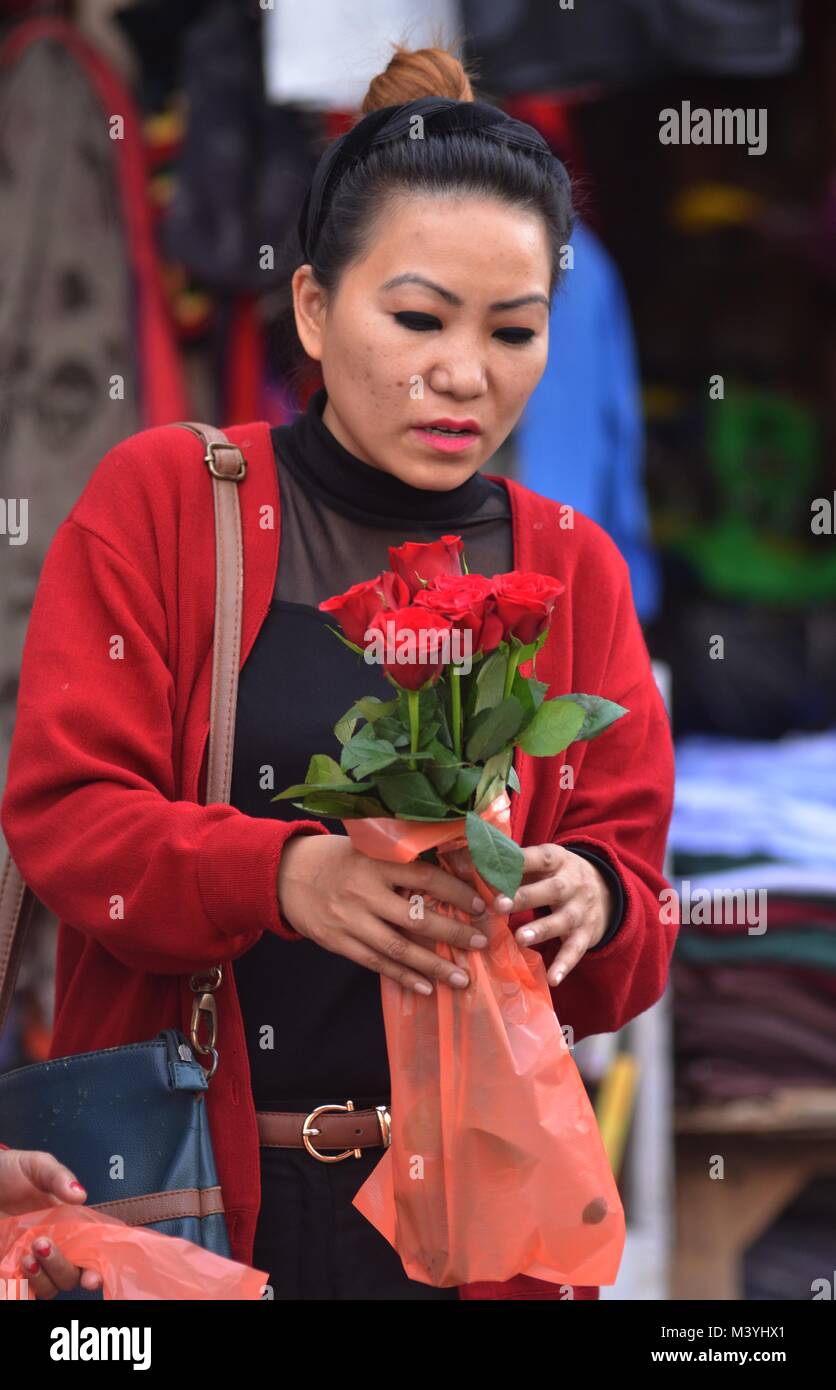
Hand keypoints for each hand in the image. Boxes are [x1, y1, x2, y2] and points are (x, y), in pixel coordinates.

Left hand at [0, 1148, 101, 1297]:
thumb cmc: (10, 1172)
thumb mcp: (36, 1166)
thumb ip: (58, 1177)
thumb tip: (80, 1194)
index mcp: (69, 1223)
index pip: (91, 1251)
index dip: (96, 1268)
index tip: (91, 1277)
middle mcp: (54, 1246)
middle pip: (70, 1274)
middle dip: (63, 1268)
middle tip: (44, 1245)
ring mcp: (31, 1260)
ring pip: (48, 1287)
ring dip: (41, 1278)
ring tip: (27, 1255)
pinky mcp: (9, 1269)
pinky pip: (22, 1291)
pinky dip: (22, 1287)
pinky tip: (16, 1267)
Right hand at [277, 833, 491, 994]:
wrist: (285, 873)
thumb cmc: (337, 857)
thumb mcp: (368, 847)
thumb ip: (401, 860)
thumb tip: (453, 871)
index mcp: (376, 862)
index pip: (426, 878)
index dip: (456, 893)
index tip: (480, 906)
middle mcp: (365, 892)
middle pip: (416, 918)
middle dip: (453, 934)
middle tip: (480, 944)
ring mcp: (350, 920)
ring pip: (399, 948)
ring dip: (433, 966)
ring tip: (461, 978)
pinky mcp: (338, 942)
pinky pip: (376, 963)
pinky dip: (402, 976)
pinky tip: (425, 987)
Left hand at [449, 843, 612, 987]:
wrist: (606, 890)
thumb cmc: (555, 875)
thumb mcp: (541, 863)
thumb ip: (511, 864)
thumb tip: (465, 861)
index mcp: (557, 860)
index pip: (539, 858)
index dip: (518, 863)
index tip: (492, 869)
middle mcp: (572, 883)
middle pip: (553, 889)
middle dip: (526, 897)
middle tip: (499, 905)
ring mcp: (581, 910)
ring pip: (563, 920)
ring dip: (542, 930)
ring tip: (520, 938)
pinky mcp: (587, 935)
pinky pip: (576, 950)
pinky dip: (565, 965)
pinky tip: (553, 978)